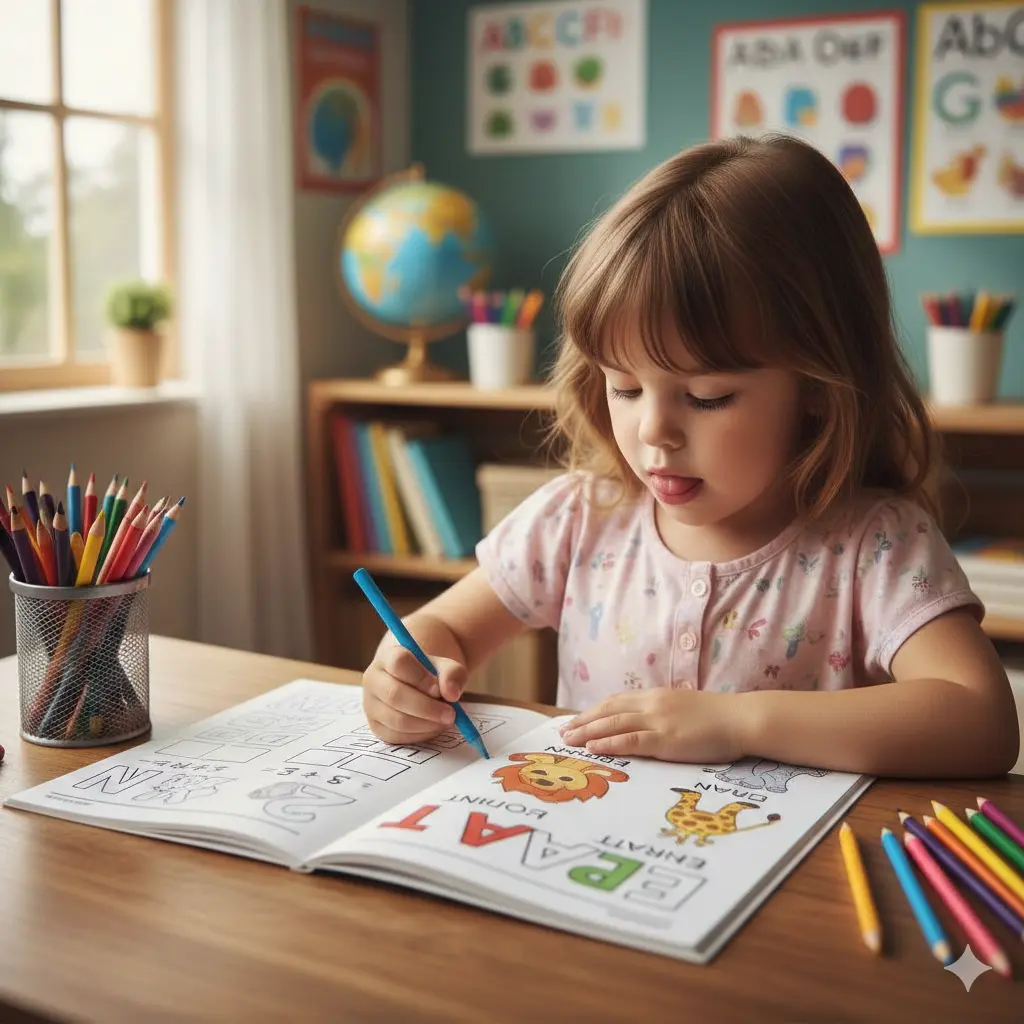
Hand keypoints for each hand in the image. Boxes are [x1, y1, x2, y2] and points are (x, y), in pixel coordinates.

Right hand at [362, 642, 467, 745]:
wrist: (414, 684)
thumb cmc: (430, 673)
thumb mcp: (445, 666)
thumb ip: (452, 674)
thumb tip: (452, 694)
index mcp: (388, 657)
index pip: (399, 663)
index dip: (422, 679)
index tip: (439, 690)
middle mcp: (374, 679)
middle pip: (394, 695)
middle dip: (427, 708)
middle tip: (450, 714)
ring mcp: (371, 705)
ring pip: (397, 720)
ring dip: (426, 724)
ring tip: (445, 720)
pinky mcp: (376, 727)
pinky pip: (397, 737)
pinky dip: (420, 735)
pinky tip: (433, 727)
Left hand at [558, 689, 747, 762]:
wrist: (742, 719)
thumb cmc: (719, 718)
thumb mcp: (684, 708)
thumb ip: (664, 713)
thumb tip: (648, 723)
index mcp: (657, 696)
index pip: (616, 702)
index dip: (593, 711)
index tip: (576, 720)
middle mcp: (652, 704)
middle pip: (608, 710)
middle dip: (583, 721)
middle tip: (562, 732)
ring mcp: (658, 721)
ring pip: (614, 724)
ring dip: (587, 732)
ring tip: (568, 741)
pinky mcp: (666, 739)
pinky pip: (631, 740)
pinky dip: (609, 743)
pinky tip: (593, 748)